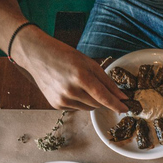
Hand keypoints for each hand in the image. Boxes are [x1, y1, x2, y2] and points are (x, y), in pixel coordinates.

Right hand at [12, 27, 127, 112]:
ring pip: (88, 108)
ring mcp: (62, 99)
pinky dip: (79, 101)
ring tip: (80, 85)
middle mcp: (71, 91)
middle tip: (97, 86)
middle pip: (98, 104)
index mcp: (81, 77)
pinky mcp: (56, 105)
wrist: (35, 54)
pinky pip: (77, 108)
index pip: (104, 97)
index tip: (126, 108)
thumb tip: (122, 96)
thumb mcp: (88, 63)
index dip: (117, 104)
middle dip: (103, 99)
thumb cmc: (64, 55)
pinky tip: (70, 88)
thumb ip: (107, 81)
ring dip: (91, 100)